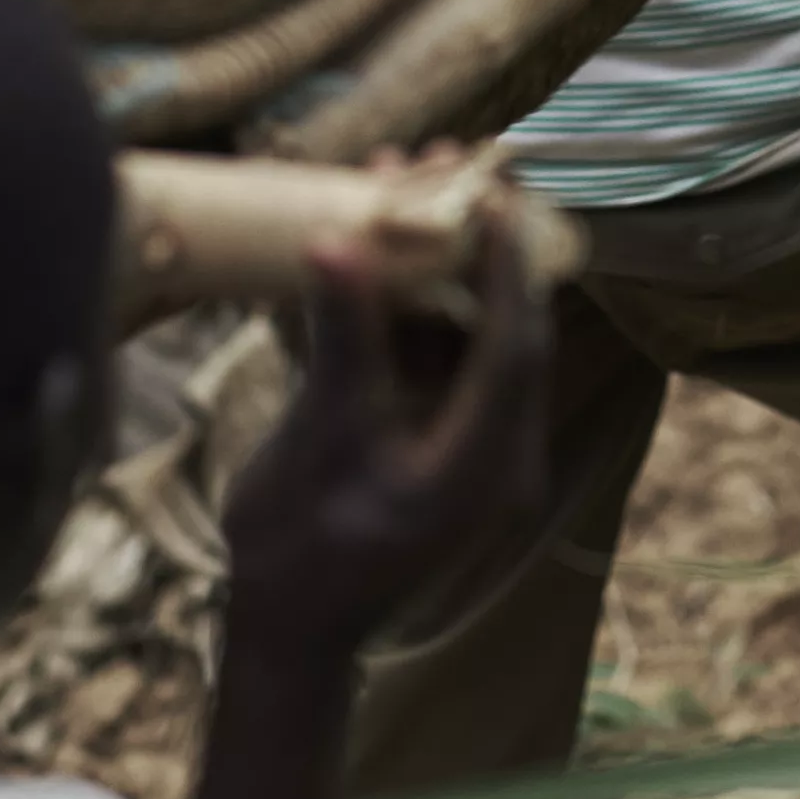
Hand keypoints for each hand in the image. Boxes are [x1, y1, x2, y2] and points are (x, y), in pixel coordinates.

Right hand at [216, 214, 547, 671]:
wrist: (283, 635)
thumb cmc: (304, 552)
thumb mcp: (321, 440)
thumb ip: (340, 341)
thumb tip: (337, 241)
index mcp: (488, 462)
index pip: (515, 343)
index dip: (503, 260)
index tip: (488, 187)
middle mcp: (490, 447)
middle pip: (494, 324)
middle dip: (466, 241)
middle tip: (437, 163)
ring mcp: (457, 440)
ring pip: (456, 330)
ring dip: (426, 261)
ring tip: (391, 177)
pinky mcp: (421, 434)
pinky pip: (423, 353)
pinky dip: (397, 301)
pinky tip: (362, 242)